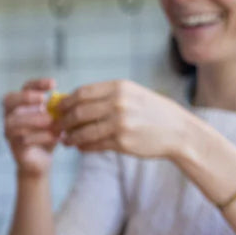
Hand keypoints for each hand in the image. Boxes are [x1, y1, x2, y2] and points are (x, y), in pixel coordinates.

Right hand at [3, 77, 59, 177]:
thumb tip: (66, 98)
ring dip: (33, 119)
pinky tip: (54, 136)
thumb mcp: (53, 119)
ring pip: (13, 121)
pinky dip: (39, 136)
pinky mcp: (14, 147)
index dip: (37, 83)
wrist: (40, 162)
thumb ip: (56, 109)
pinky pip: (22, 139)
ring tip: (50, 120)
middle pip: (9, 100)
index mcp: (21, 105)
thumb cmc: (46, 136)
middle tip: (43, 99)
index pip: (24, 87)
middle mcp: (10, 116)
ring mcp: (9, 132)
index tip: (53, 84)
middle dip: (25, 98)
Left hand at [57, 79, 189, 159]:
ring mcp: (120, 123)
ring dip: (70, 137)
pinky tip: (79, 146)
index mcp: (120, 87)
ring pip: (83, 131)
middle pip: (78, 112)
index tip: (58, 109)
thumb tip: (72, 100)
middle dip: (63, 121)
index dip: (65, 102)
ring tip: (65, 140)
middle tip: (57, 127)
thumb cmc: (151, 111)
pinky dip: (82, 146)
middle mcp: (119, 103)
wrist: (178, 131)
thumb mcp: (132, 94)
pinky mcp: (122, 142)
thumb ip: (105, 96)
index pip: (81, 93)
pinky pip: (94, 145)